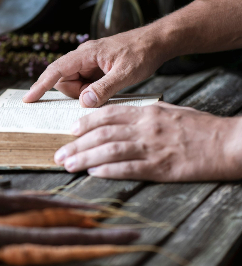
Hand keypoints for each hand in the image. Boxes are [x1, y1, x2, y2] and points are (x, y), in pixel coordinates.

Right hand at [23, 25, 170, 107]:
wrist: (156, 42)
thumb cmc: (142, 52)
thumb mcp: (125, 73)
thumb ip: (104, 88)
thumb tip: (84, 102)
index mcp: (86, 53)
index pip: (56, 70)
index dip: (41, 85)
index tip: (28, 99)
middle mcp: (84, 56)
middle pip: (64, 80)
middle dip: (77, 93)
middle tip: (99, 93)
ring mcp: (90, 62)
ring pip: (75, 84)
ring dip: (87, 93)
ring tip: (109, 87)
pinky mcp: (97, 68)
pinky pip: (86, 83)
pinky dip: (92, 90)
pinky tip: (106, 89)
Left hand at [54, 103, 241, 180]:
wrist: (225, 142)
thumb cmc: (198, 127)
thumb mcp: (169, 111)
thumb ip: (145, 114)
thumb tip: (124, 119)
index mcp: (147, 112)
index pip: (108, 114)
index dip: (86, 122)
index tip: (71, 129)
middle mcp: (145, 127)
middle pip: (102, 134)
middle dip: (77, 143)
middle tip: (59, 152)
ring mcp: (152, 147)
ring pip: (110, 150)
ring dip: (85, 158)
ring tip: (68, 165)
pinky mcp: (160, 168)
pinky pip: (128, 168)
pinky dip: (108, 170)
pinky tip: (94, 172)